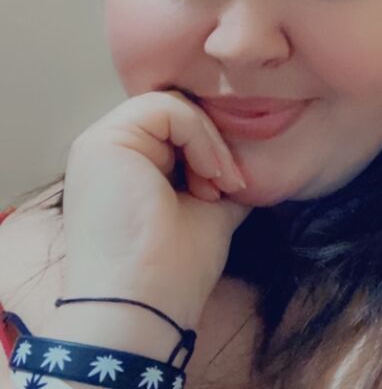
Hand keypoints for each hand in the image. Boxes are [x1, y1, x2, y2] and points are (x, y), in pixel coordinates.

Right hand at [59, 90, 252, 327]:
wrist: (146, 305)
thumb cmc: (174, 269)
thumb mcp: (208, 208)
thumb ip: (218, 175)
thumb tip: (250, 159)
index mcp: (126, 168)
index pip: (177, 129)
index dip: (211, 147)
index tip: (233, 188)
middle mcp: (107, 151)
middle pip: (176, 114)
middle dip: (212, 144)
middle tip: (228, 185)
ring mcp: (100, 143)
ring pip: (173, 106)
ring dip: (208, 141)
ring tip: (217, 185)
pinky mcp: (103, 140)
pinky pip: (166, 109)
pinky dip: (199, 135)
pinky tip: (208, 176)